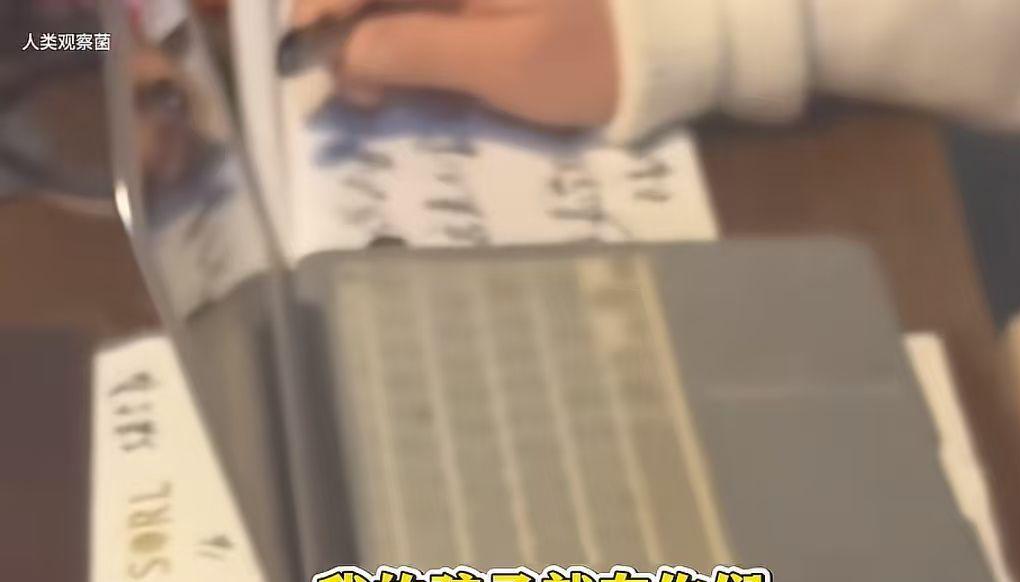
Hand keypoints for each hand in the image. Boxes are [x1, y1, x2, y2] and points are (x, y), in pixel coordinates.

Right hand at [291, 0, 618, 128]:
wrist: (671, 42)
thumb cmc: (591, 57)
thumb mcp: (504, 64)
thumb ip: (418, 52)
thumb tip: (344, 50)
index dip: (321, 14)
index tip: (306, 65)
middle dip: (349, 32)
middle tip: (355, 93)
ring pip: (400, 5)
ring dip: (379, 40)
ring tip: (383, 91)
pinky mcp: (485, 3)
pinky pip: (432, 14)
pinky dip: (414, 40)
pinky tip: (419, 75)